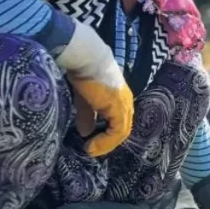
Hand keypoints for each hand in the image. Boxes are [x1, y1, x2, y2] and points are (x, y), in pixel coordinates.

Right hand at [56, 21, 133, 156]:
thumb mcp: (85, 99)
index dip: (106, 135)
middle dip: (107, 141)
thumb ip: (87, 115)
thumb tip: (85, 133)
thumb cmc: (84, 73)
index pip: (118, 122)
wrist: (86, 58)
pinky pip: (118, 131)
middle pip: (122, 128)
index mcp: (119, 98)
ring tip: (91, 149)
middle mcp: (126, 102)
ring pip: (122, 131)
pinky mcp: (120, 107)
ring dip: (106, 144)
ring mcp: (124, 104)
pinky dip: (106, 141)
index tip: (91, 143)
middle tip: (91, 149)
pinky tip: (92, 145)